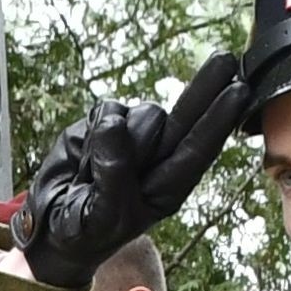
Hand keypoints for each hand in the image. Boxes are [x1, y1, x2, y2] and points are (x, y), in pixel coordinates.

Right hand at [8, 54, 244, 290]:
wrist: (51, 226)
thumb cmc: (86, 232)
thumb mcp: (102, 216)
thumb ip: (113, 173)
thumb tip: (116, 122)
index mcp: (169, 186)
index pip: (198, 148)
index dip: (219, 119)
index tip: (239, 91)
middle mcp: (158, 158)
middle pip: (187, 116)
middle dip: (206, 87)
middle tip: (226, 58)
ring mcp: (132, 138)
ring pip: (140, 114)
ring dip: (115, 136)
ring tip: (92, 173)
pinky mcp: (104, 123)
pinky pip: (105, 110)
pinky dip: (91, 131)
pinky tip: (84, 159)